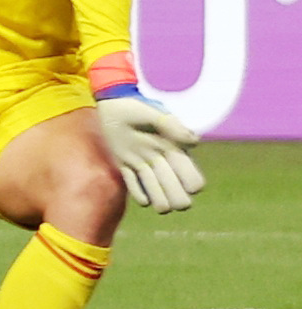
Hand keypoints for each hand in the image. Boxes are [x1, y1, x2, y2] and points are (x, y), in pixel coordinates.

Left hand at [95, 89, 203, 212]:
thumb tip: (194, 143)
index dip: (192, 185)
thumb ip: (174, 127)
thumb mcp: (156, 115)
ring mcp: (144, 167)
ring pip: (159, 197)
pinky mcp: (126, 167)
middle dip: (177, 201)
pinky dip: (140, 196)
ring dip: (160, 203)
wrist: (114, 105)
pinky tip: (141, 195)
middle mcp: (163, 162)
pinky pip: (135, 190)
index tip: (186, 182)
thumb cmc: (138, 108)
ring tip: (154, 201)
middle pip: (178, 195)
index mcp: (175, 151)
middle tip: (169, 199)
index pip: (194, 180)